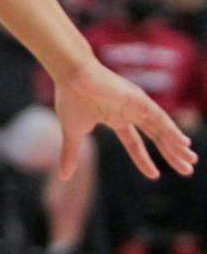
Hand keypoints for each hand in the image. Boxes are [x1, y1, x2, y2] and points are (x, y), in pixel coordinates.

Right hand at [55, 59, 196, 179]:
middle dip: (172, 154)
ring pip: (162, 129)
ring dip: (178, 145)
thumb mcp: (72, 133)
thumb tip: (63, 177)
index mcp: (116, 119)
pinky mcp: (140, 100)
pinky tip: (184, 143)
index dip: (144, 160)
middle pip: (157, 137)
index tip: (155, 176)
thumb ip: (70, 155)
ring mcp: (137, 105)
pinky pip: (160, 117)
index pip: (134, 143)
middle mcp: (131, 112)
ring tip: (191, 160)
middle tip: (188, 170)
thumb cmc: (71, 99)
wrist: (71, 76)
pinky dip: (172, 130)